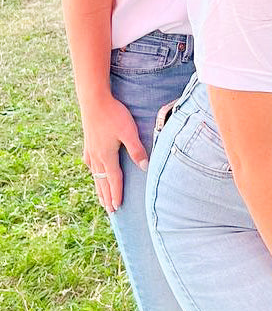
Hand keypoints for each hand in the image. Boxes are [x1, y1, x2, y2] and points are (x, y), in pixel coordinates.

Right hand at [80, 92, 148, 211]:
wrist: (94, 100)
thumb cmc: (114, 114)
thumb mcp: (129, 132)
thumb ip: (137, 150)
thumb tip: (144, 167)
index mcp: (107, 156)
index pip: (114, 180)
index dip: (117, 194)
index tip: (118, 207)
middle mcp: (97, 156)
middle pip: (102, 181)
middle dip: (107, 196)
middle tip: (110, 211)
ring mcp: (91, 149)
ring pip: (95, 174)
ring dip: (99, 187)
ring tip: (101, 198)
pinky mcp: (88, 141)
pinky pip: (90, 162)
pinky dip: (93, 171)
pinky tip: (92, 170)